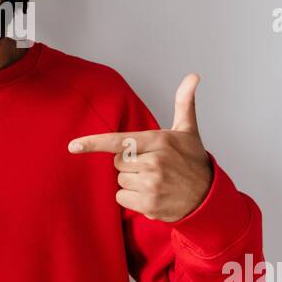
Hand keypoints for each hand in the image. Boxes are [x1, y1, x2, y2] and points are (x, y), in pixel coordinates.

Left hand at [67, 73, 213, 221]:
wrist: (208, 197)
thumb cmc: (194, 161)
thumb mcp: (188, 130)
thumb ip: (184, 102)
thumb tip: (193, 76)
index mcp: (159, 142)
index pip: (120, 141)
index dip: (94, 143)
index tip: (73, 145)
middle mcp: (154, 163)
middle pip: (118, 162)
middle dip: (130, 164)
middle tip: (153, 166)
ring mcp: (152, 186)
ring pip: (120, 181)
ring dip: (132, 183)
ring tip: (155, 181)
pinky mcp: (150, 205)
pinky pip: (122, 199)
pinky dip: (133, 199)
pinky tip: (153, 196)